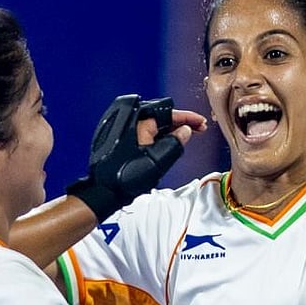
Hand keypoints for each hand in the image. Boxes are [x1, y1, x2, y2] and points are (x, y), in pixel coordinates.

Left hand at [67, 96, 205, 221]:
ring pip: (154, 126)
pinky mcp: (123, 141)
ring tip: (187, 136)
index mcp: (139, 123)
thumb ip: (175, 143)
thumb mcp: (158, 160)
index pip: (168, 113)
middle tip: (198, 128)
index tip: (200, 122)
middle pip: (162, 118)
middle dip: (181, 122)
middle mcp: (130, 123)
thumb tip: (185, 131)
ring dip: (172, 130)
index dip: (187, 117)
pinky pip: (146, 134)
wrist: (105, 191)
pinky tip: (169, 143)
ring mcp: (125, 132)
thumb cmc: (126, 177)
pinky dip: (160, 136)